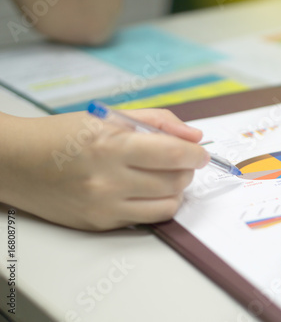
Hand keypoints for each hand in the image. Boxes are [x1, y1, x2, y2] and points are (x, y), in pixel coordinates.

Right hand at [0, 109, 208, 230]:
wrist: (16, 163)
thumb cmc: (62, 135)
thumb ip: (157, 121)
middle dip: (187, 170)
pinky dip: (156, 204)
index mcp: (111, 144)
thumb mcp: (109, 116)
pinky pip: (147, 219)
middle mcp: (109, 179)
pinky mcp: (101, 224)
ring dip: (176, 190)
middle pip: (175, 182)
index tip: (201, 153)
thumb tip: (194, 137)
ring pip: (167, 206)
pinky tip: (146, 191)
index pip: (173, 154)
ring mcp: (105, 206)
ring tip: (165, 177)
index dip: (196, 154)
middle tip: (181, 162)